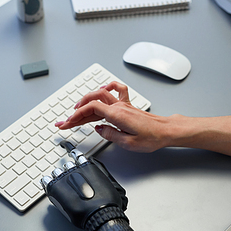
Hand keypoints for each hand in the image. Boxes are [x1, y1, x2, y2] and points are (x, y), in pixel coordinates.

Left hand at [41, 141, 127, 228]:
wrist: (100, 216)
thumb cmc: (108, 203)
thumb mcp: (110, 182)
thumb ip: (99, 170)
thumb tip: (92, 162)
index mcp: (87, 166)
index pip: (75, 154)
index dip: (69, 149)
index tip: (64, 145)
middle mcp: (74, 169)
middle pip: (66, 166)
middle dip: (69, 173)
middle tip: (73, 184)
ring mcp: (64, 178)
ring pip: (57, 173)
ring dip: (60, 179)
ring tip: (65, 189)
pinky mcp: (55, 188)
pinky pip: (46, 180)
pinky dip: (47, 181)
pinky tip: (47, 182)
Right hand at [55, 82, 173, 152]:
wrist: (166, 131)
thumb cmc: (151, 137)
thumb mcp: (129, 142)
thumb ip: (111, 135)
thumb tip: (98, 129)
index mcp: (117, 115)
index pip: (91, 109)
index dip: (77, 115)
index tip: (68, 123)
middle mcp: (119, 107)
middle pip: (92, 104)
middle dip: (75, 112)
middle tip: (65, 122)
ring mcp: (123, 105)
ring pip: (100, 97)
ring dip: (85, 102)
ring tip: (74, 110)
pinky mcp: (127, 106)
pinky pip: (116, 91)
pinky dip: (106, 88)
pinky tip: (100, 90)